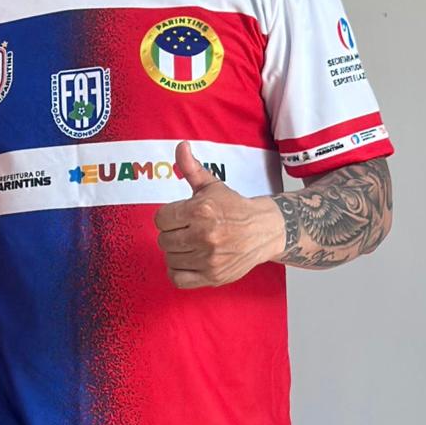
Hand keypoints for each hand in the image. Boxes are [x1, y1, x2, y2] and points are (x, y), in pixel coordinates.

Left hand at [153, 142, 284, 288]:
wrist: (264, 230)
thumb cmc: (234, 207)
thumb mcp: (212, 185)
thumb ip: (191, 168)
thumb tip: (181, 146)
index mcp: (201, 210)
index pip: (160, 219)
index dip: (167, 217)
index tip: (179, 216)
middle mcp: (205, 235)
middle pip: (164, 239)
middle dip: (172, 233)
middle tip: (186, 230)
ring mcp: (209, 258)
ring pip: (170, 258)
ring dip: (176, 252)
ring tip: (189, 244)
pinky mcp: (213, 276)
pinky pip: (178, 279)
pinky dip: (177, 271)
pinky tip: (187, 261)